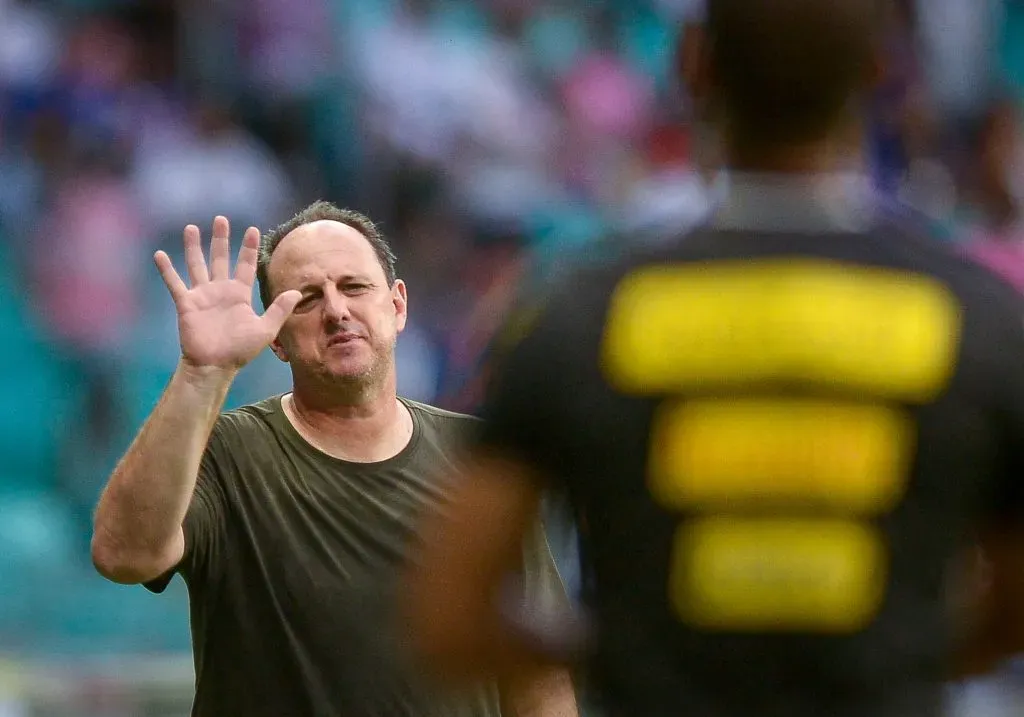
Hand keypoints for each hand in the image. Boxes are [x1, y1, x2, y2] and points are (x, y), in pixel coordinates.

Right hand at [154, 216, 300, 372]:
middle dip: (221, 239)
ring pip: (197, 265)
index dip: (249, 248)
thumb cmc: (240, 350)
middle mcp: (220, 290)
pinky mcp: (186, 304)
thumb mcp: (266, 329)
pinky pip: (175, 283)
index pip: (246, 265)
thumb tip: (297, 292)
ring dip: (194, 247)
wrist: (214, 366)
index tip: (252, 229)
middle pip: (221, 258)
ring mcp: (202, 295)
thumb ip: (279, 309)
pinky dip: (166, 269)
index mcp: (240, 294)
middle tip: (220, 219)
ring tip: (192, 228)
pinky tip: (159, 254)